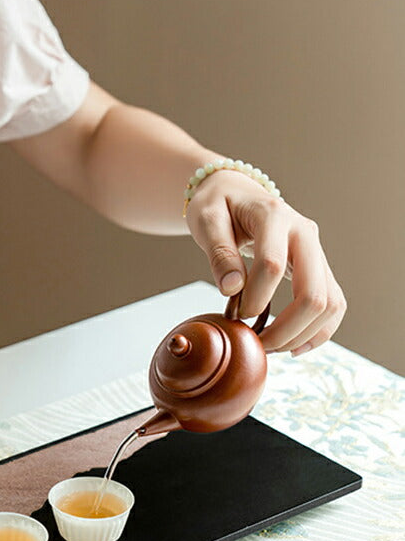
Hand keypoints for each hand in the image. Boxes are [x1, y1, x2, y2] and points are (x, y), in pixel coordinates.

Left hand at [185, 170, 345, 354]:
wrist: (237, 192)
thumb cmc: (218, 206)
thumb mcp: (206, 220)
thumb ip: (219, 253)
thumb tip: (232, 289)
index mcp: (275, 217)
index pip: (272, 266)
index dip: (254, 298)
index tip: (235, 315)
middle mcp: (305, 233)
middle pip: (314, 292)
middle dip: (286, 328)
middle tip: (257, 344)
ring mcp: (317, 252)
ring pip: (330, 303)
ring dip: (303, 334)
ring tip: (272, 347)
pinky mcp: (319, 268)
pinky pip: (333, 303)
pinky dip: (319, 330)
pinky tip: (294, 346)